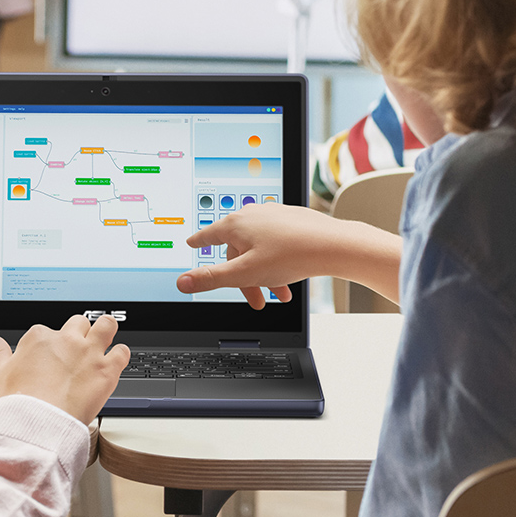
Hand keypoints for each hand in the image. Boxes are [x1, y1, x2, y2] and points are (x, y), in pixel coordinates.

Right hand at [0, 315, 129, 424]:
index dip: (51, 344)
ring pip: (106, 325)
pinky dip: (121, 354)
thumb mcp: (1, 373)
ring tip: (105, 335)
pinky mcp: (106, 369)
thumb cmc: (20, 401)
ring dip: (106, 329)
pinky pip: (122, 352)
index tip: (51, 356)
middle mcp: (66, 339)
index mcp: (40, 338)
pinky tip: (116, 359)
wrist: (39, 421)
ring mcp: (88, 352)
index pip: (48, 331)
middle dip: (79, 332)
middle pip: (78, 323)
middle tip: (78, 346)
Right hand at [175, 202, 402, 309]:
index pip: (209, 234)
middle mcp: (253, 214)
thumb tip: (182, 282)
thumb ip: (212, 278)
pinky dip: (277, 263)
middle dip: (244, 278)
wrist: (333, 245)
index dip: (199, 242)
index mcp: (236, 224)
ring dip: (264, 275)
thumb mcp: (245, 273)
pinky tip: (288, 277)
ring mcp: (274, 215)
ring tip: (278, 295)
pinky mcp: (292, 219)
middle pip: (237, 250)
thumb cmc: (290, 255)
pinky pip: (276, 243)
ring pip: (258, 249)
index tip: (192, 243)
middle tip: (255, 301)